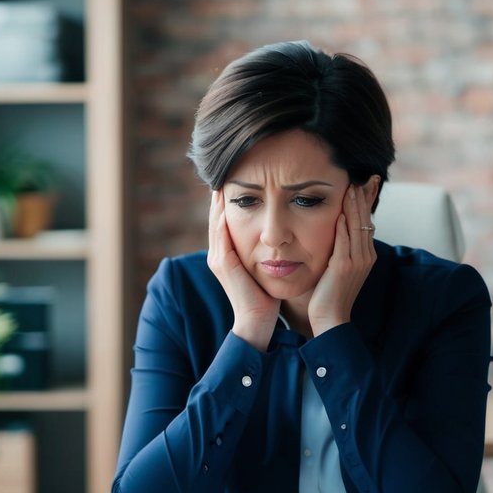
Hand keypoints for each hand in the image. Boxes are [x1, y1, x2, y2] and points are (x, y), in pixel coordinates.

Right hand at [206, 189, 278, 349]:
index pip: (224, 220)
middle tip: (226, 170)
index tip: (236, 178)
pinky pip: (221, 234)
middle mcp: (218, 254)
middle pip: (216, 216)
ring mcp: (218, 259)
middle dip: (221, 194)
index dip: (229, 199)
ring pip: (216, 221)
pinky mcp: (224, 264)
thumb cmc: (265, 298)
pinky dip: (222, 216)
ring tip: (224, 178)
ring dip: (219, 200)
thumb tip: (276, 235)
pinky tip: (228, 201)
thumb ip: (264, 251)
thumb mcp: (263, 268)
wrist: (258, 322)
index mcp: (226, 255)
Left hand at [307, 184, 376, 337]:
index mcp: (366, 254)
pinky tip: (340, 212)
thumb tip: (337, 226)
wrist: (330, 319)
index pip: (368, 221)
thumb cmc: (330, 293)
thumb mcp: (339, 266)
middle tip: (366, 176)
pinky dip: (343, 226)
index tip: (369, 182)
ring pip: (357, 228)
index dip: (369, 201)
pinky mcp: (343, 268)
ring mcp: (356, 262)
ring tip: (353, 187)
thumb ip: (341, 247)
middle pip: (366, 220)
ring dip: (355, 206)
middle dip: (365, 197)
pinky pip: (344, 242)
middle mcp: (365, 256)